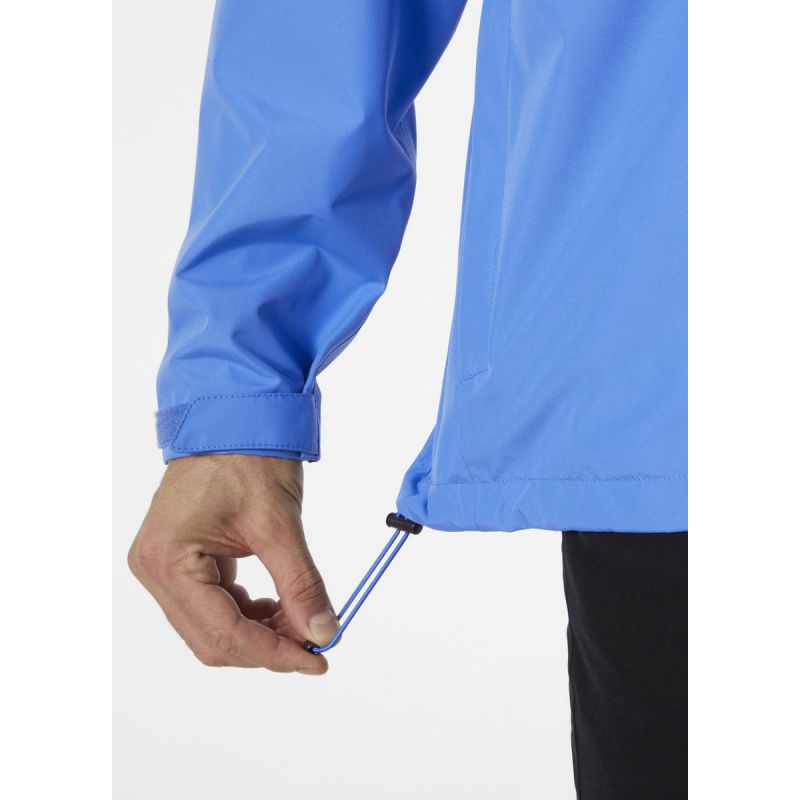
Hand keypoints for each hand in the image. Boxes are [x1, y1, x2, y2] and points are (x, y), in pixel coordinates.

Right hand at [128, 455, 338, 673]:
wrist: (233, 416)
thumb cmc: (247, 457)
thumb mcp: (278, 524)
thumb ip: (301, 583)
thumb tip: (323, 631)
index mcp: (169, 560)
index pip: (223, 632)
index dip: (274, 653)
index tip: (318, 660)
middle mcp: (155, 569)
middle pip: (212, 639)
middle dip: (266, 646)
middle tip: (314, 641)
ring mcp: (164, 565)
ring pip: (212, 627)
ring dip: (259, 632)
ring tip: (301, 618)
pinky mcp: (179, 560)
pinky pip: (212, 605)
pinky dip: (248, 612)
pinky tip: (278, 604)